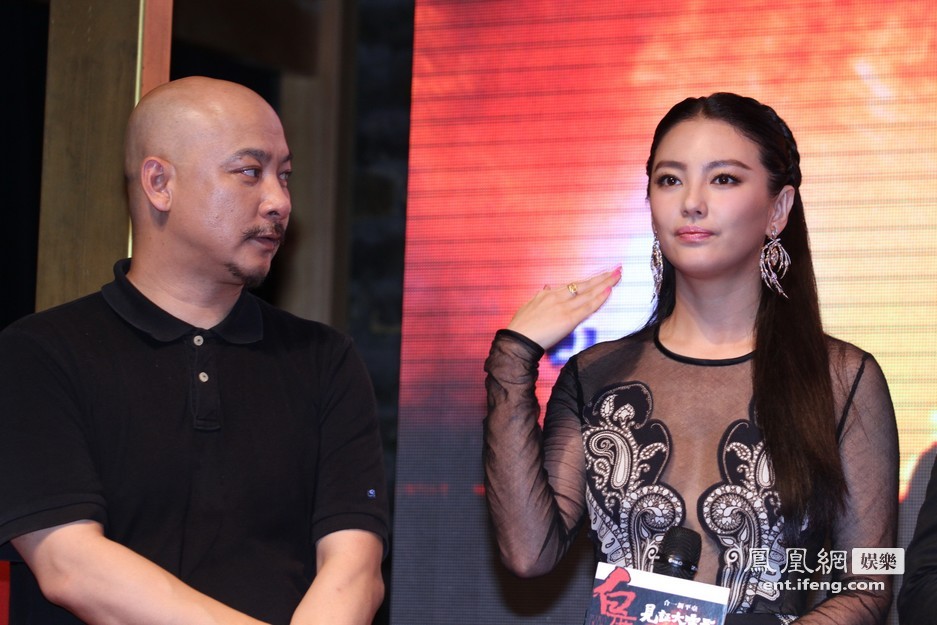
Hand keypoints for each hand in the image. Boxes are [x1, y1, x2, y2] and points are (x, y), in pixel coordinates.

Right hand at [506, 266, 621, 349]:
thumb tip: (547, 287)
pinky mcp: (568, 319)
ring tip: (617, 276)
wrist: (517, 340)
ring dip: (605, 283)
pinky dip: (599, 299)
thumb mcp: (528, 306)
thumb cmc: (520, 327)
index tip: (598, 276)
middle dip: (601, 277)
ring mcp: (564, 307)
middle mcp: (557, 297)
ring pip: (589, 293)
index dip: (587, 281)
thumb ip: (540, 297)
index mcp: (547, 294)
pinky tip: (609, 291)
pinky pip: (588, 307)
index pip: (573, 286)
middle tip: (616, 270)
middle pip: (584, 285)